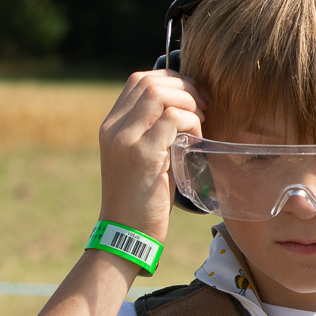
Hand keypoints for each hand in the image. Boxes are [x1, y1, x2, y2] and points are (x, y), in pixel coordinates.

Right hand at [97, 70, 201, 242]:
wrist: (126, 234)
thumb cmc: (142, 201)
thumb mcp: (143, 159)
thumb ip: (154, 133)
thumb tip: (184, 112)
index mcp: (112, 126)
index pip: (139, 81)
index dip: (171, 81)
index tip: (192, 98)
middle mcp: (114, 128)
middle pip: (150, 82)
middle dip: (184, 87)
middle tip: (204, 106)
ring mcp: (126, 139)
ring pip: (160, 95)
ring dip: (189, 103)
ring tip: (201, 122)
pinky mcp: (142, 155)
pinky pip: (173, 119)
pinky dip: (192, 122)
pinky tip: (196, 140)